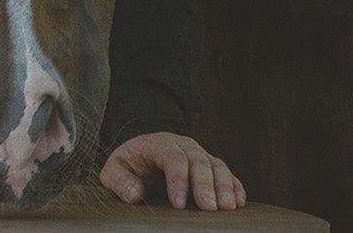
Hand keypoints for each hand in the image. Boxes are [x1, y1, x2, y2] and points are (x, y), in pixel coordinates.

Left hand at [100, 132, 245, 210]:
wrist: (142, 154)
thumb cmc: (128, 166)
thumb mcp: (114, 170)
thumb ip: (119, 180)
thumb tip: (134, 194)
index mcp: (157, 143)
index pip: (171, 156)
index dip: (177, 179)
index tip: (178, 203)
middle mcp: (182, 145)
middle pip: (198, 160)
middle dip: (204, 184)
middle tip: (209, 207)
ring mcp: (199, 154)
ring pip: (216, 165)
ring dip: (224, 185)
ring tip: (227, 207)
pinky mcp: (210, 166)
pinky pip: (226, 173)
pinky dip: (234, 186)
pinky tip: (238, 202)